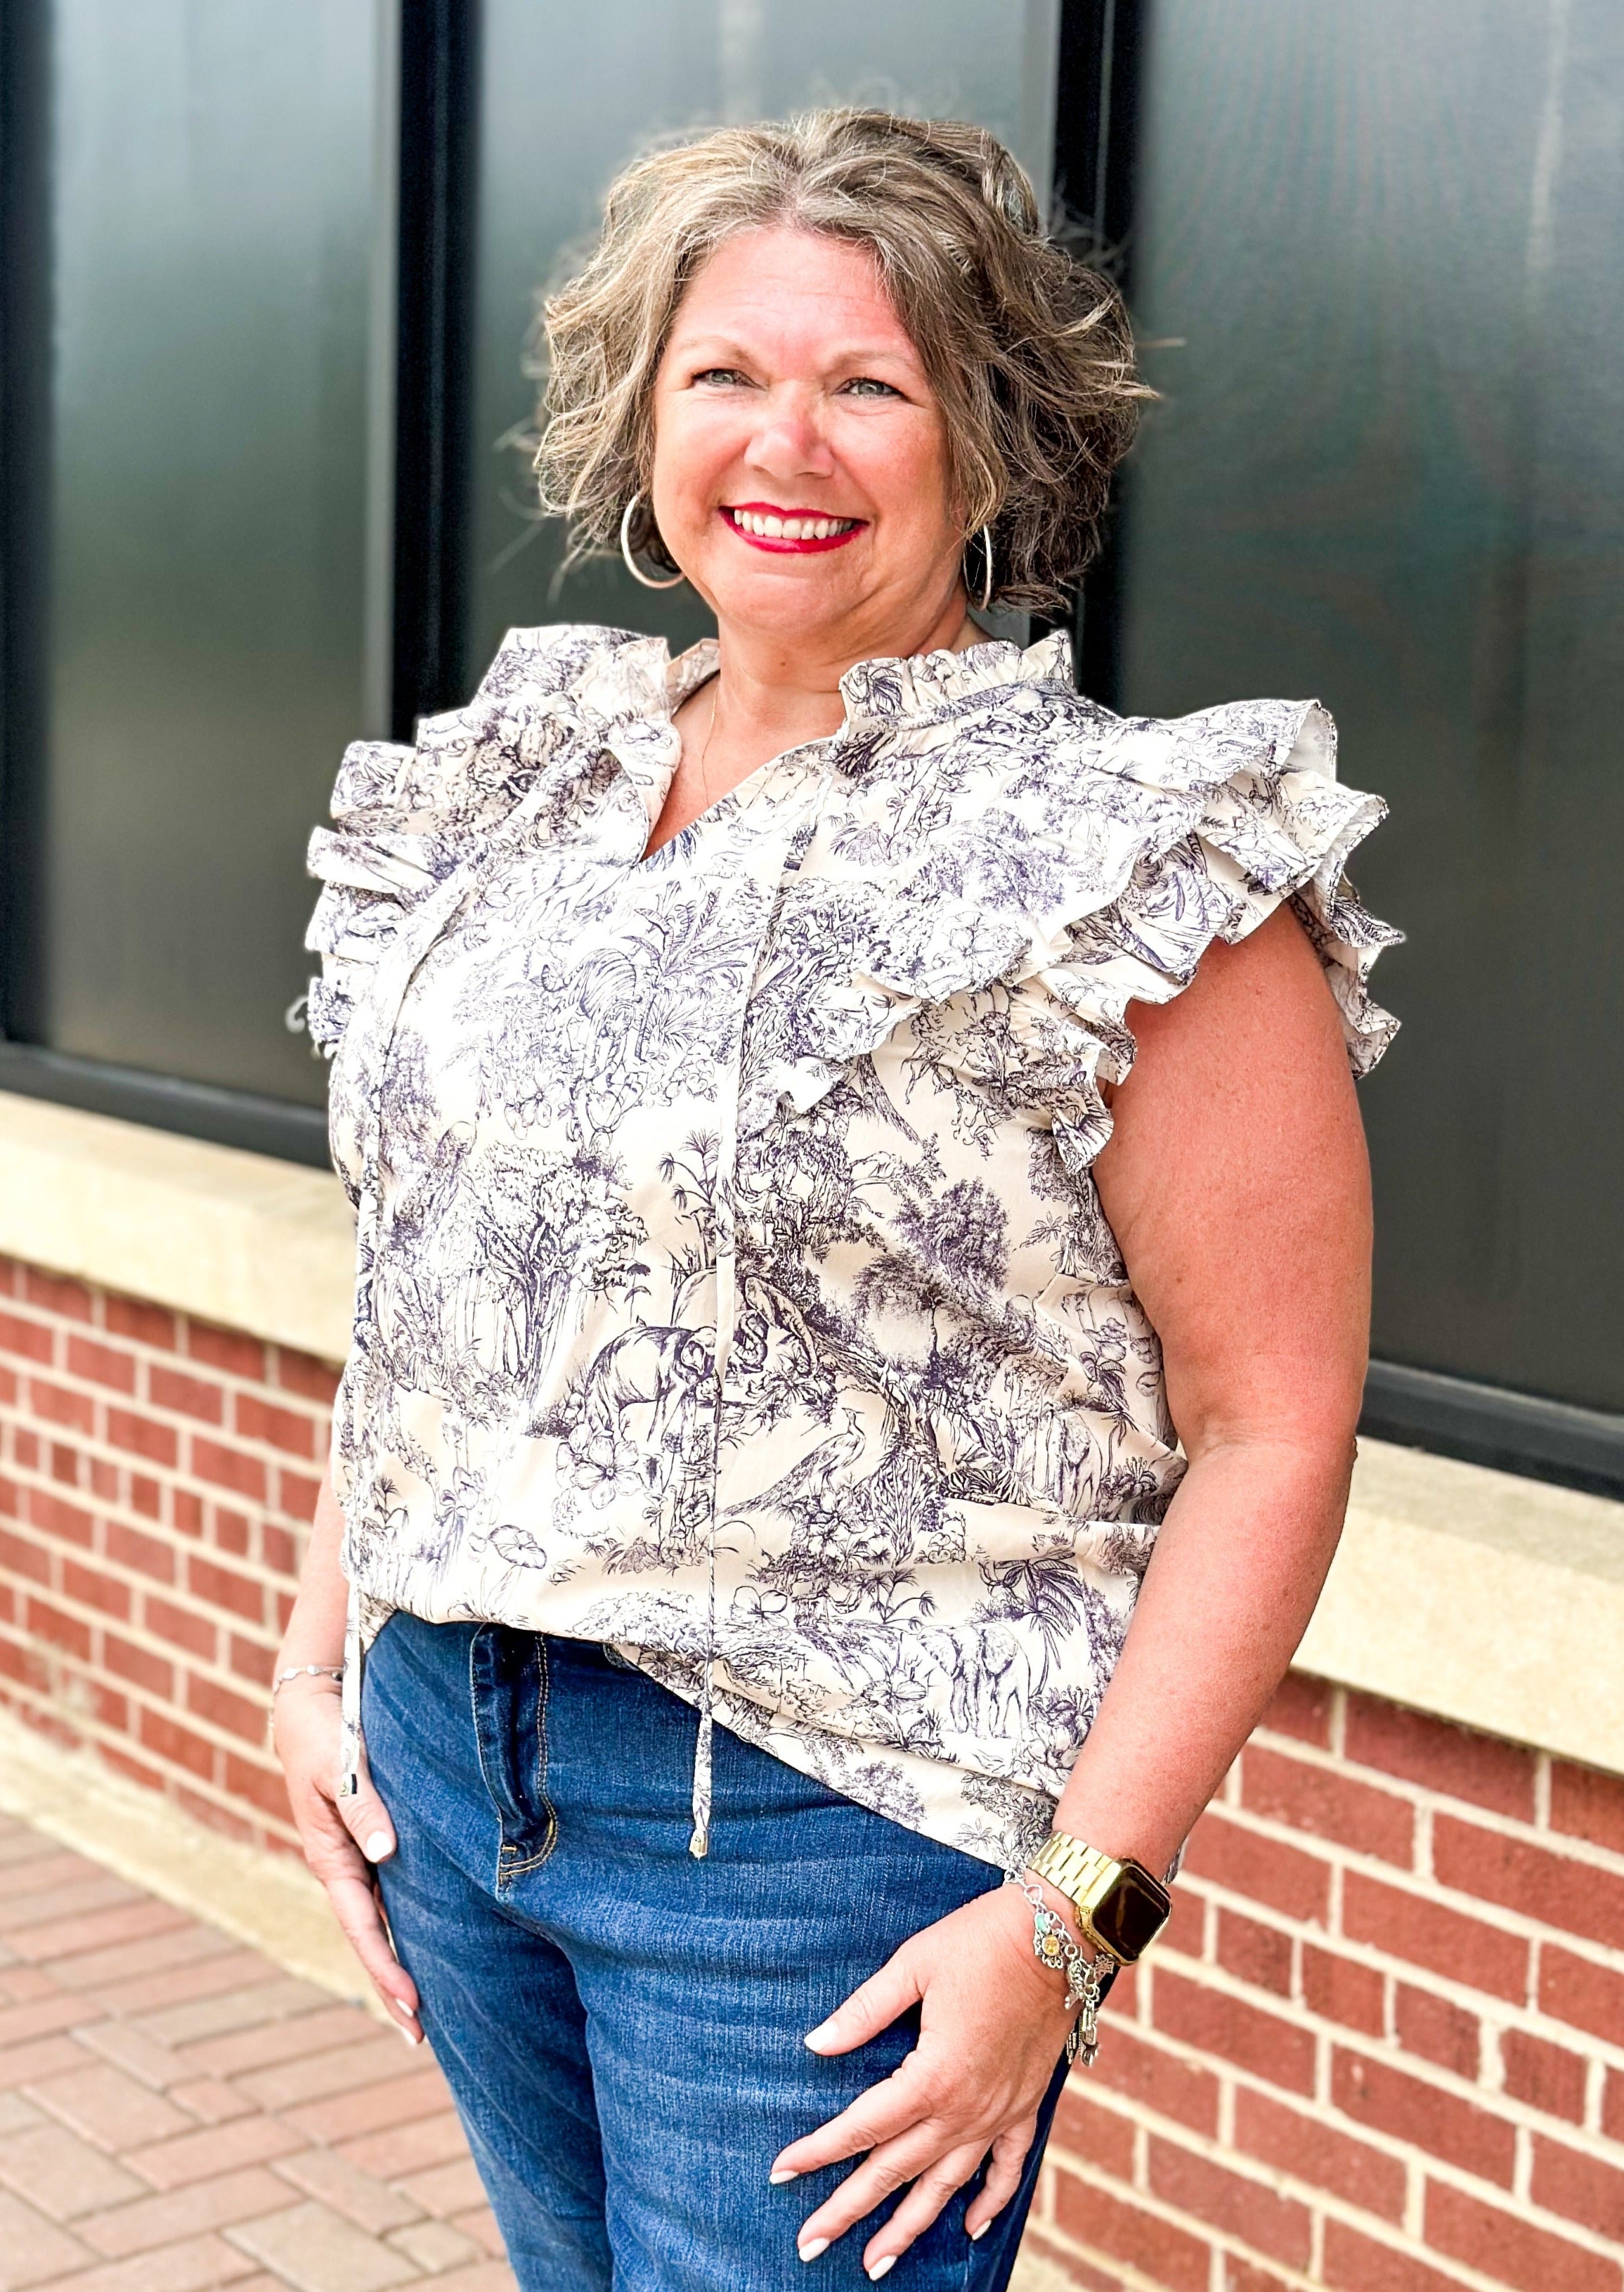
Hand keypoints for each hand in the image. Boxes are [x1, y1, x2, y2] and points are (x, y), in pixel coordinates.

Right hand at [271, 1673, 422, 2043]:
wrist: (308, 1705)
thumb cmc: (326, 1731)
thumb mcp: (340, 1764)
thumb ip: (362, 1806)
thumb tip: (385, 1854)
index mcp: (330, 1857)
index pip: (361, 1925)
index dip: (386, 1966)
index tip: (412, 2003)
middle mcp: (340, 1866)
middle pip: (368, 1938)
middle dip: (391, 1987)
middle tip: (420, 2038)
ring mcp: (351, 1858)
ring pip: (376, 1922)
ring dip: (397, 1963)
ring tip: (421, 2011)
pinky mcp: (364, 1843)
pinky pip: (382, 1896)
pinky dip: (399, 1927)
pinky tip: (420, 1947)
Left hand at [770, 1880, 1078, 2275]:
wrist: (1058, 1936)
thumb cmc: (980, 1941)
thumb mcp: (913, 1966)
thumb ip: (863, 2011)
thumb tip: (816, 2044)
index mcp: (931, 2076)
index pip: (862, 2127)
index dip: (817, 2152)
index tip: (780, 2173)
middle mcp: (965, 2109)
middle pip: (895, 2171)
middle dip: (848, 2211)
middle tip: (808, 2244)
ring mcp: (999, 2114)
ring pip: (946, 2186)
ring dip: (908, 2227)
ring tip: (875, 2263)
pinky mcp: (1026, 2106)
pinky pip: (1008, 2169)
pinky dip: (990, 2203)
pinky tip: (970, 2228)